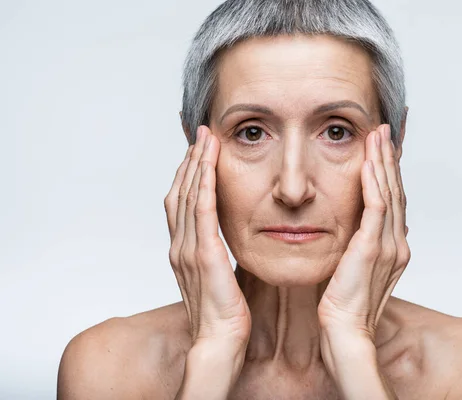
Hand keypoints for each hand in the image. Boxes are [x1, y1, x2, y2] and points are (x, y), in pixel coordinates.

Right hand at [164, 125, 250, 349]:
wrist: (218, 339)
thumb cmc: (222, 312)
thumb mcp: (216, 276)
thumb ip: (215, 253)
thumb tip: (226, 238)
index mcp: (182, 250)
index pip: (180, 203)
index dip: (187, 175)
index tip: (198, 152)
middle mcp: (180, 245)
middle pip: (179, 192)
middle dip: (189, 161)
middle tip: (200, 135)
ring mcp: (188, 249)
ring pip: (188, 196)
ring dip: (196, 164)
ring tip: (205, 140)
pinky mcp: (204, 254)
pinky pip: (202, 212)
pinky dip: (203, 184)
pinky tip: (209, 165)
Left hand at [317, 124, 409, 342]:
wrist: (345, 333)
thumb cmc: (345, 307)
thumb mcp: (355, 271)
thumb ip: (362, 248)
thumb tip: (360, 233)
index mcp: (395, 248)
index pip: (394, 201)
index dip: (390, 172)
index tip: (383, 148)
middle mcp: (398, 243)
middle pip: (396, 191)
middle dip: (389, 158)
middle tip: (384, 130)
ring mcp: (389, 246)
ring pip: (390, 193)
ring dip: (383, 161)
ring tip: (377, 134)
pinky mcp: (373, 248)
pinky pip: (377, 207)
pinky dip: (374, 182)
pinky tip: (368, 161)